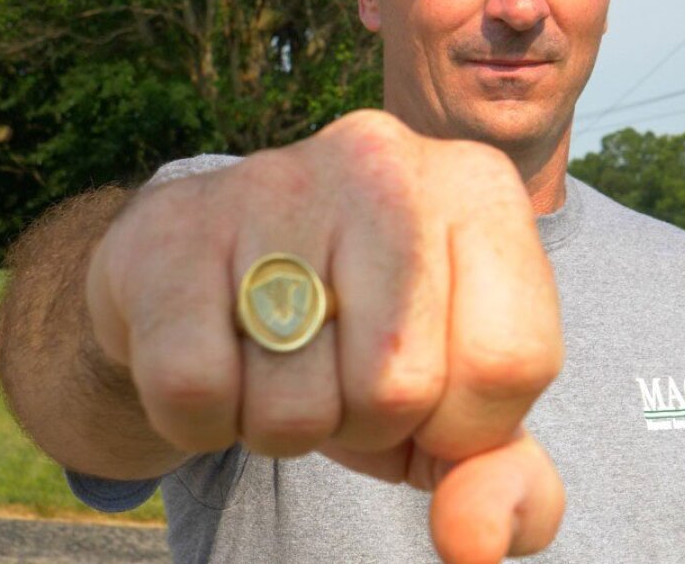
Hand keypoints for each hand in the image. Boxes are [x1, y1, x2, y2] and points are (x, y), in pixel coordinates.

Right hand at [85, 110, 564, 561]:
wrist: (201, 269)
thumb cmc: (351, 335)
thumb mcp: (454, 404)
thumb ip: (508, 479)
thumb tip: (476, 542)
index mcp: (480, 188)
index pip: (511, 363)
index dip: (459, 419)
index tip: (420, 385)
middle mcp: (385, 160)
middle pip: (399, 387)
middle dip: (363, 423)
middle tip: (333, 369)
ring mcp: (274, 182)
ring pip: (294, 405)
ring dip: (280, 426)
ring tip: (272, 360)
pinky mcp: (173, 228)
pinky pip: (195, 391)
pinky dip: (201, 420)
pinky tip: (214, 355)